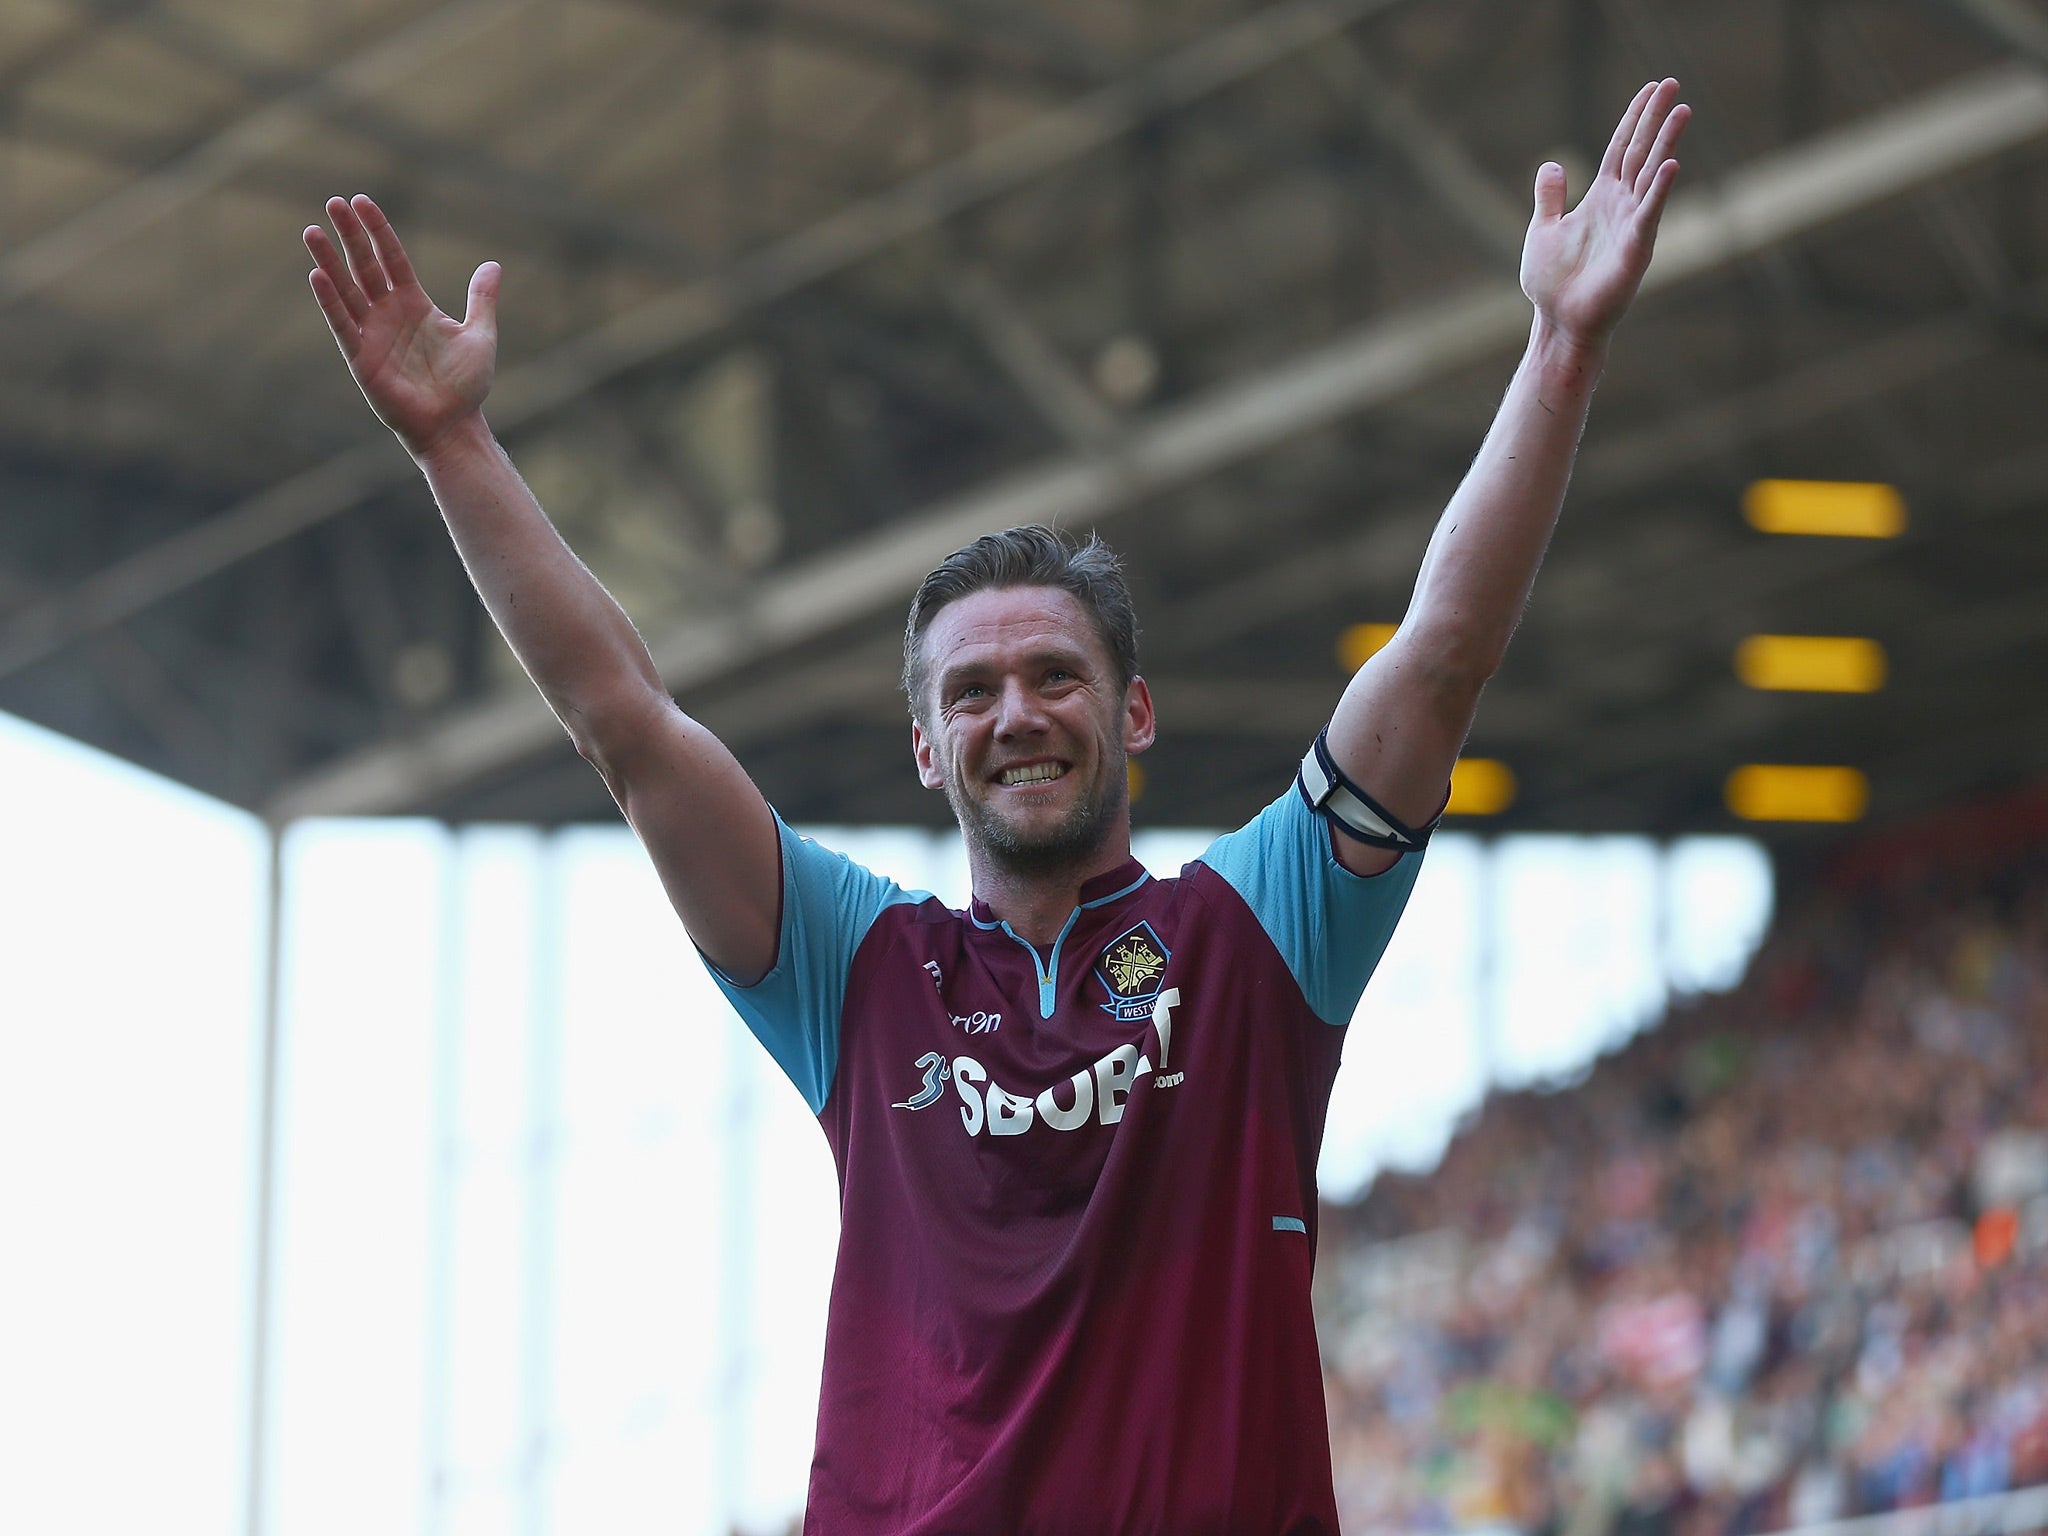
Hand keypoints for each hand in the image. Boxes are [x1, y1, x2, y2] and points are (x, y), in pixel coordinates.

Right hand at [305, 195, 498, 459]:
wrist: (455, 426)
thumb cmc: (466, 386)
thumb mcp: (480, 335)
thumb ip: (481, 299)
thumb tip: (493, 264)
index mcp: (414, 304)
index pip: (391, 257)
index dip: (378, 230)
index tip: (362, 201)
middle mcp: (388, 314)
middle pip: (364, 266)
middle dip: (349, 235)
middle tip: (333, 201)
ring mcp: (372, 334)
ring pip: (346, 290)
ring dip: (328, 261)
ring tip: (311, 231)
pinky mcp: (361, 358)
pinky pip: (342, 324)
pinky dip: (329, 301)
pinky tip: (316, 275)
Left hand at [1520, 79, 1688, 347]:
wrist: (1559, 321)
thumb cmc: (1553, 283)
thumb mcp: (1543, 230)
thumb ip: (1550, 197)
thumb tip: (1551, 165)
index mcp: (1601, 198)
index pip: (1621, 148)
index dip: (1634, 118)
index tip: (1651, 88)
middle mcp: (1621, 205)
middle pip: (1641, 152)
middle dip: (1655, 118)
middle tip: (1672, 83)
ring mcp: (1631, 224)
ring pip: (1651, 175)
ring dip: (1666, 143)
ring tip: (1681, 111)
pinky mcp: (1635, 248)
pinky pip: (1649, 214)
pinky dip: (1660, 191)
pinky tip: (1671, 166)